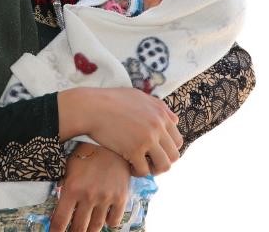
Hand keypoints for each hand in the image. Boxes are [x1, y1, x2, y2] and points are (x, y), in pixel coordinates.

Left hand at [50, 144, 130, 231]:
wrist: (110, 143)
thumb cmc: (86, 154)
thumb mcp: (68, 167)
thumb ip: (63, 185)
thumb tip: (59, 203)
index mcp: (72, 189)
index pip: (61, 220)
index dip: (57, 230)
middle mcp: (88, 196)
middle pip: (79, 228)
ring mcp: (105, 198)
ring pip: (96, 227)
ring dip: (90, 230)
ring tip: (86, 229)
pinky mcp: (120, 198)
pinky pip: (114, 221)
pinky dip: (109, 223)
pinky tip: (105, 218)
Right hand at [59, 87, 182, 176]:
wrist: (90, 107)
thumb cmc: (110, 100)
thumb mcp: (138, 96)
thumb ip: (158, 107)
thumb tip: (174, 119)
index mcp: (161, 114)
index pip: (177, 140)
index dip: (167, 149)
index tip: (155, 152)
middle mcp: (158, 126)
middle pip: (174, 155)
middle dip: (162, 161)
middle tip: (149, 162)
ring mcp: (147, 138)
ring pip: (164, 166)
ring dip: (154, 170)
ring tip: (142, 166)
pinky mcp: (134, 150)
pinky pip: (144, 171)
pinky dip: (138, 172)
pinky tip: (129, 167)